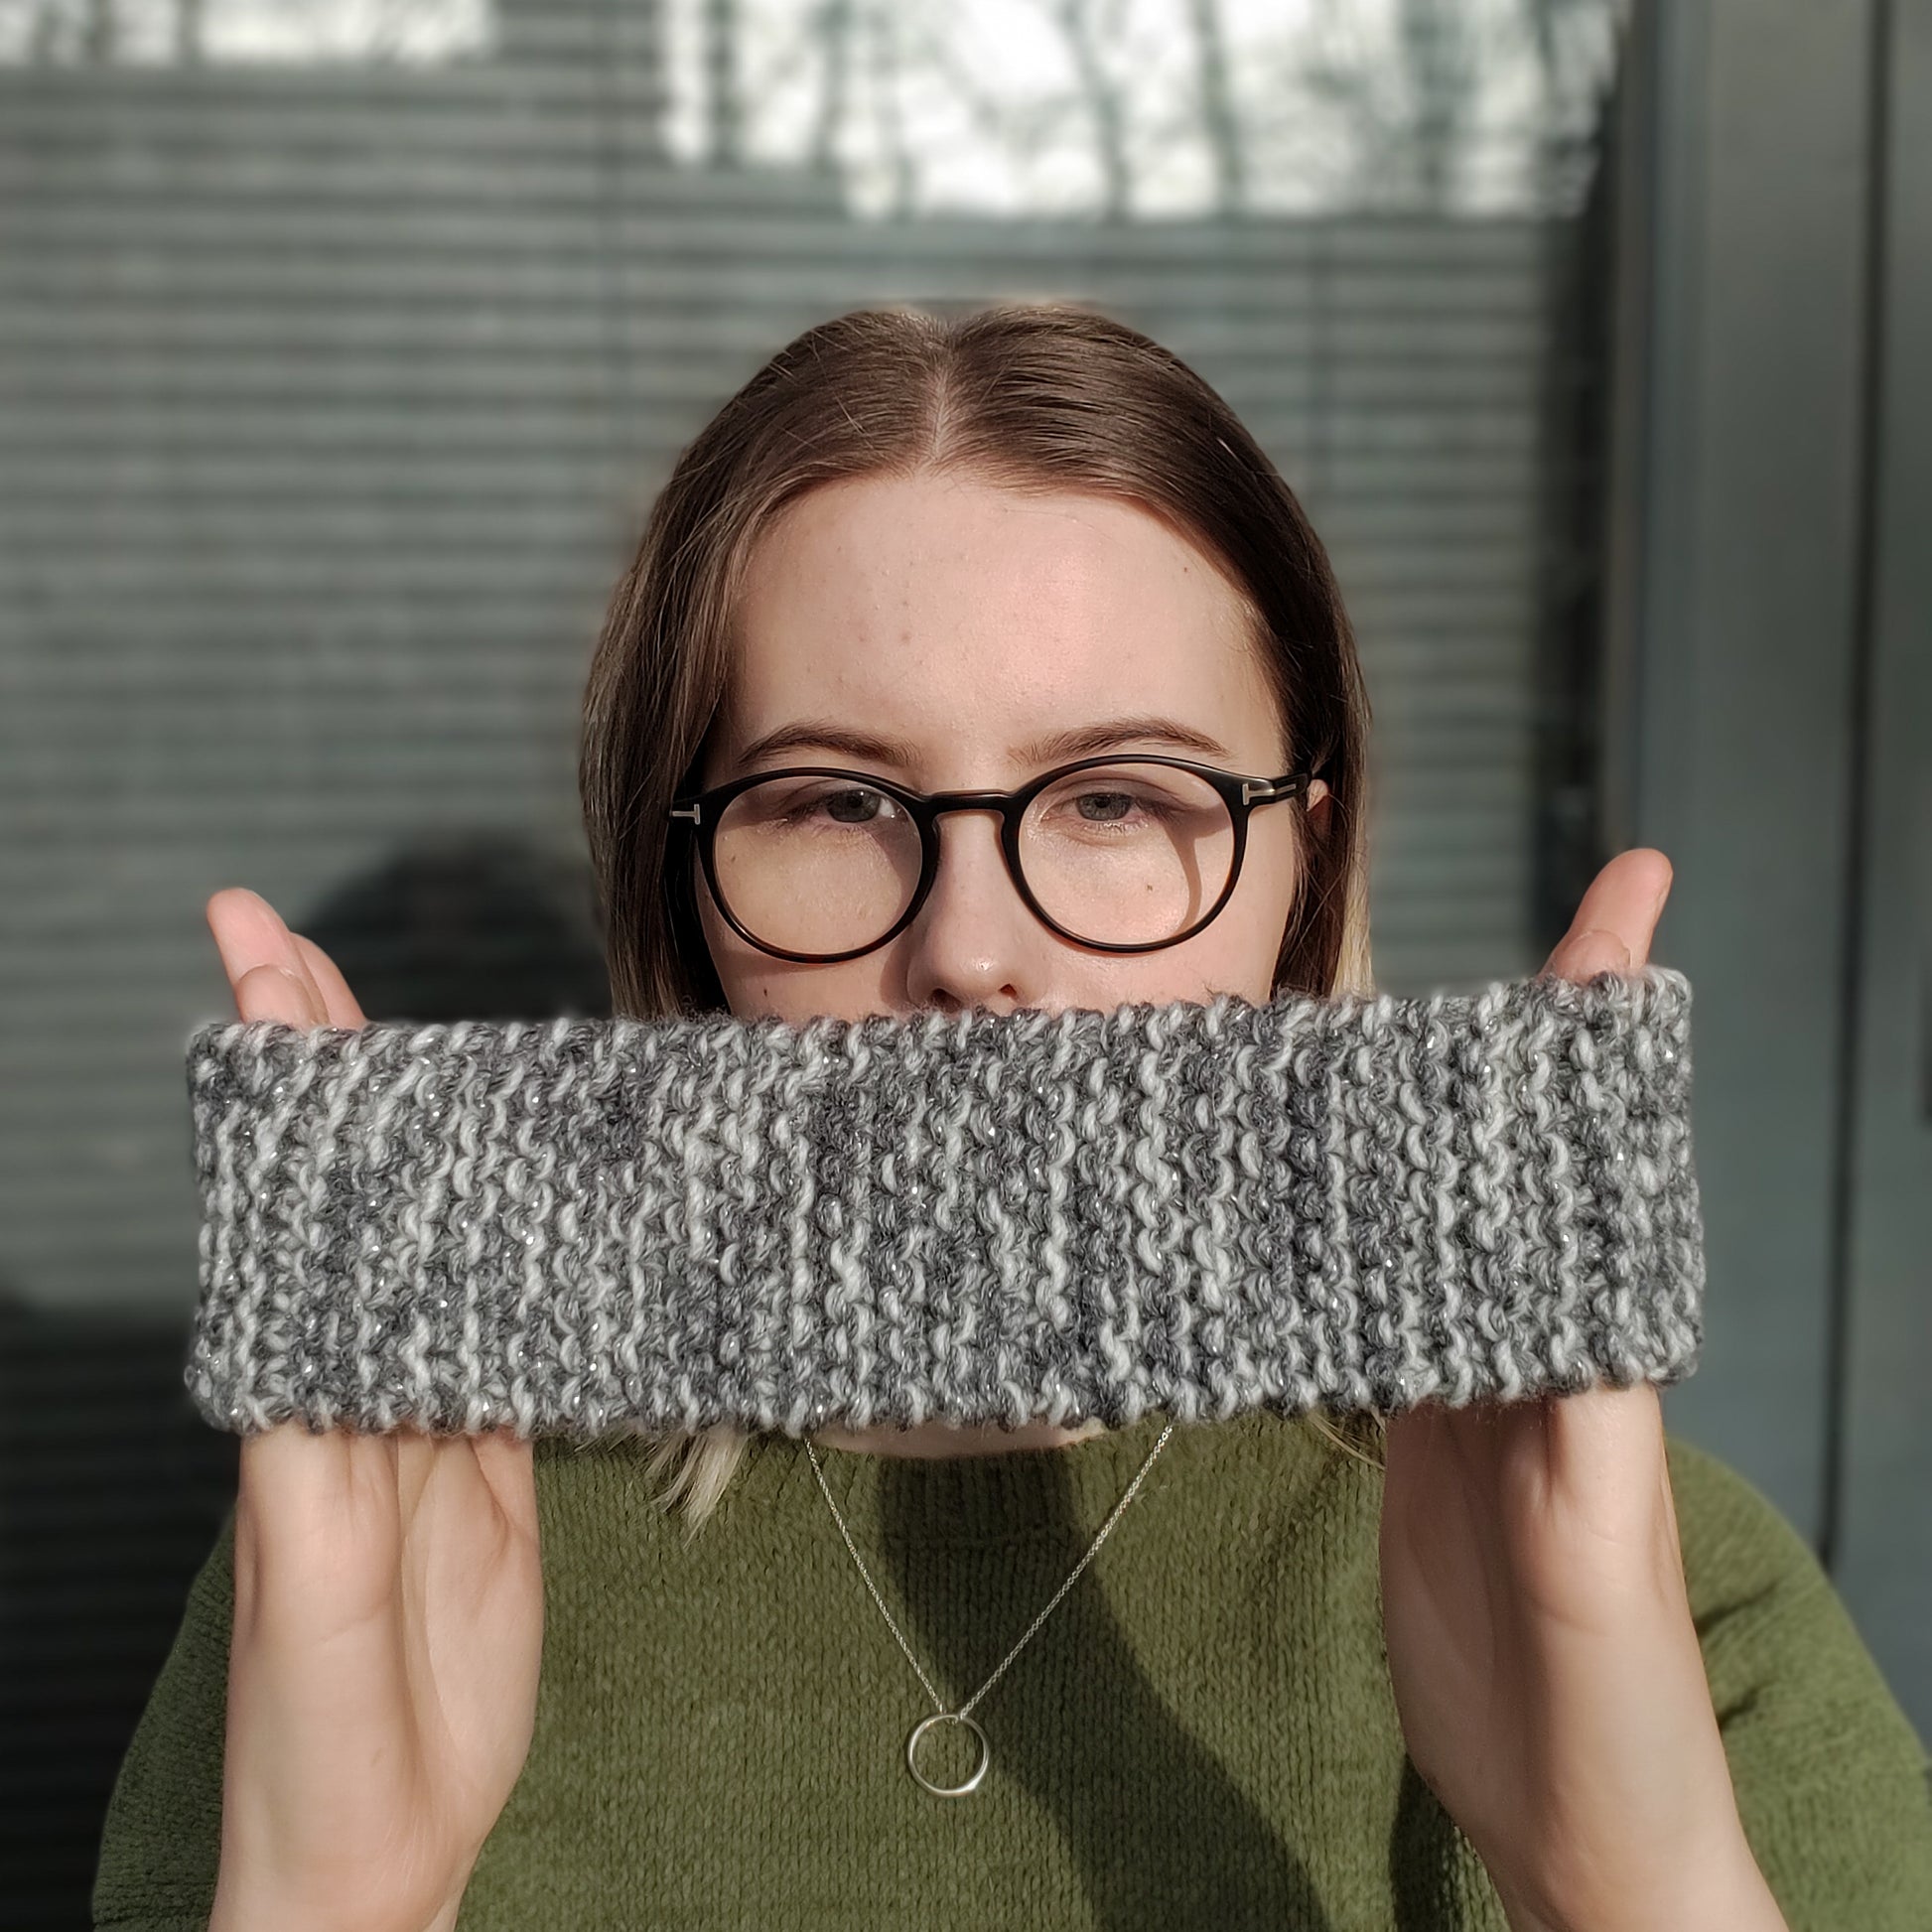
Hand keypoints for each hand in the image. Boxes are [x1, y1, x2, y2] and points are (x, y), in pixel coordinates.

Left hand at [202, 889, 543, 1931]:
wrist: (373, 1842)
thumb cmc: (314, 1730)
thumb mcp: (313, 1582)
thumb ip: (322, 1447)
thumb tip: (319, 1313)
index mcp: (288, 1396)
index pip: (281, 1201)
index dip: (277, 1082)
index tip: (258, 963)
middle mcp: (345, 1383)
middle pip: (338, 1194)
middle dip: (321, 1068)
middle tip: (294, 944)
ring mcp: (417, 1416)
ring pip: (413, 1243)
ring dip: (402, 1135)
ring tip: (397, 1030)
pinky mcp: (483, 1459)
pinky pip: (492, 1328)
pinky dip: (500, 1249)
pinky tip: (513, 1200)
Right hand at [1376, 851, 1786, 1931]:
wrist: (1571, 1809)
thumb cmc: (1603, 1690)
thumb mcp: (1586, 1548)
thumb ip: (1575, 1414)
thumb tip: (1560, 1280)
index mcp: (1596, 1342)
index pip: (1603, 1146)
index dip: (1608, 1014)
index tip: (1629, 887)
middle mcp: (1539, 1341)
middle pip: (1514, 1159)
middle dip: (1497, 1044)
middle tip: (1443, 943)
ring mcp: (1474, 1385)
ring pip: (1436, 1223)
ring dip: (1404, 1134)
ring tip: (1339, 1048)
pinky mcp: (1418, 1437)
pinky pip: (1378, 1310)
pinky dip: (1341, 1243)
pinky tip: (1297, 1216)